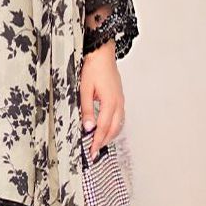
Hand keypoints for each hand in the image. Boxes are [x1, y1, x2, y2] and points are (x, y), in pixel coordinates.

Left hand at [79, 42, 124, 156]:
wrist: (102, 53)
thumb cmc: (93, 68)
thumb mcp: (85, 89)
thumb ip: (87, 109)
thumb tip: (88, 127)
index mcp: (110, 102)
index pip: (103, 127)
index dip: (97, 141)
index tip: (92, 152)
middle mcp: (118, 102)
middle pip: (113, 129)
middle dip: (104, 142)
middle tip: (95, 152)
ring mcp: (120, 100)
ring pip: (118, 124)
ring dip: (109, 135)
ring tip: (100, 143)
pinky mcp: (119, 97)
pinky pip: (119, 117)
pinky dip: (113, 126)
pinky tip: (106, 128)